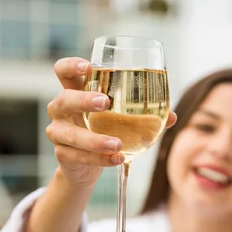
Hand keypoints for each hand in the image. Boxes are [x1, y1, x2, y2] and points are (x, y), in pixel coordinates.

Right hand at [46, 57, 176, 186]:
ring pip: (70, 134)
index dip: (71, 66)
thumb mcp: (122, 119)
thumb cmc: (105, 130)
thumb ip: (146, 114)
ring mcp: (58, 133)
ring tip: (118, 144)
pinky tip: (118, 159)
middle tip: (105, 103)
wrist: (88, 166)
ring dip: (94, 139)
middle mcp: (61, 110)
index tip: (88, 66)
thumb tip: (172, 116)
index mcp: (75, 92)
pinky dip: (100, 159)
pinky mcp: (62, 155)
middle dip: (83, 99)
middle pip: (63, 99)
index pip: (63, 71)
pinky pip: (78, 156)